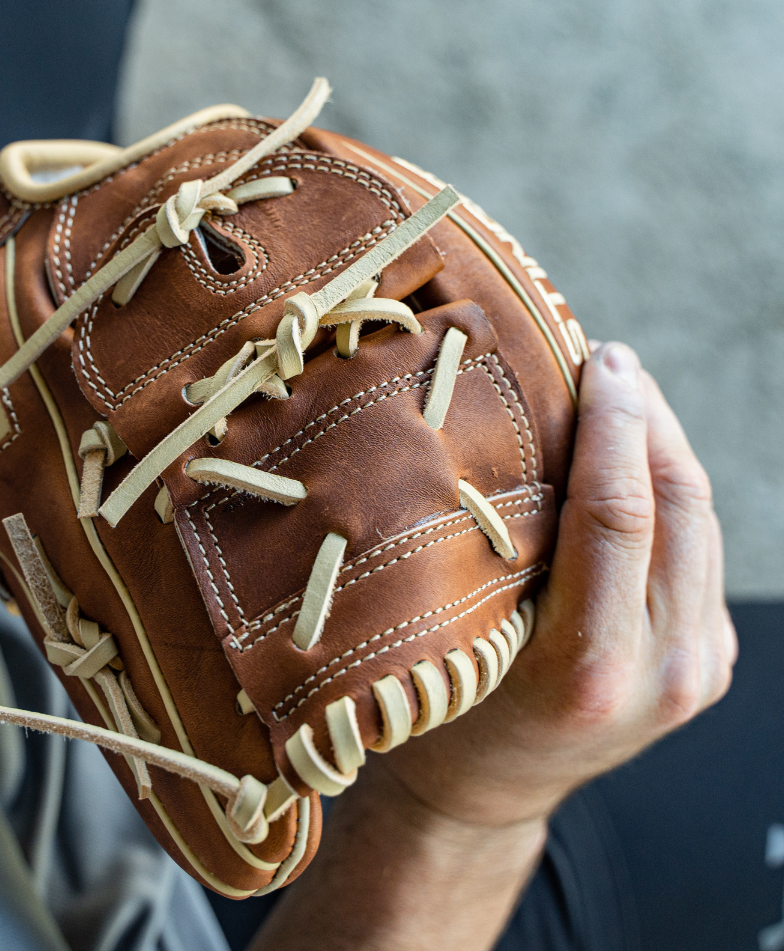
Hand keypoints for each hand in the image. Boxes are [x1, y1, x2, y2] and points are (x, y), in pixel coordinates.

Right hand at [255, 342, 733, 949]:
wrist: (488, 797)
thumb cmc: (446, 712)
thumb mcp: (451, 638)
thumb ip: (488, 553)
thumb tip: (509, 436)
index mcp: (586, 668)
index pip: (619, 516)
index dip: (614, 425)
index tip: (599, 358)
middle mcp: (662, 671)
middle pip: (679, 506)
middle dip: (648, 417)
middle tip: (609, 358)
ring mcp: (696, 669)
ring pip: (702, 523)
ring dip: (665, 446)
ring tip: (622, 392)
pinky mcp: (708, 661)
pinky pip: (701, 553)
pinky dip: (671, 493)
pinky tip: (634, 457)